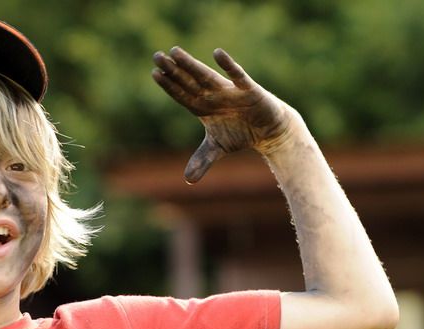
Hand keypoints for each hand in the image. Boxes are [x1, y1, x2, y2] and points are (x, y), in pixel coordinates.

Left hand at [152, 47, 296, 183]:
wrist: (269, 132)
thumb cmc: (240, 133)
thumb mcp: (218, 149)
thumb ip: (202, 160)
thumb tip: (188, 180)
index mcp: (203, 107)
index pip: (182, 95)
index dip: (169, 86)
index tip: (154, 74)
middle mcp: (213, 95)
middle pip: (189, 81)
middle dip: (174, 70)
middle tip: (157, 56)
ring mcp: (229, 91)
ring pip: (206, 76)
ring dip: (191, 65)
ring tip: (175, 52)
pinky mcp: (249, 89)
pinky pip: (237, 75)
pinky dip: (228, 65)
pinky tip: (217, 53)